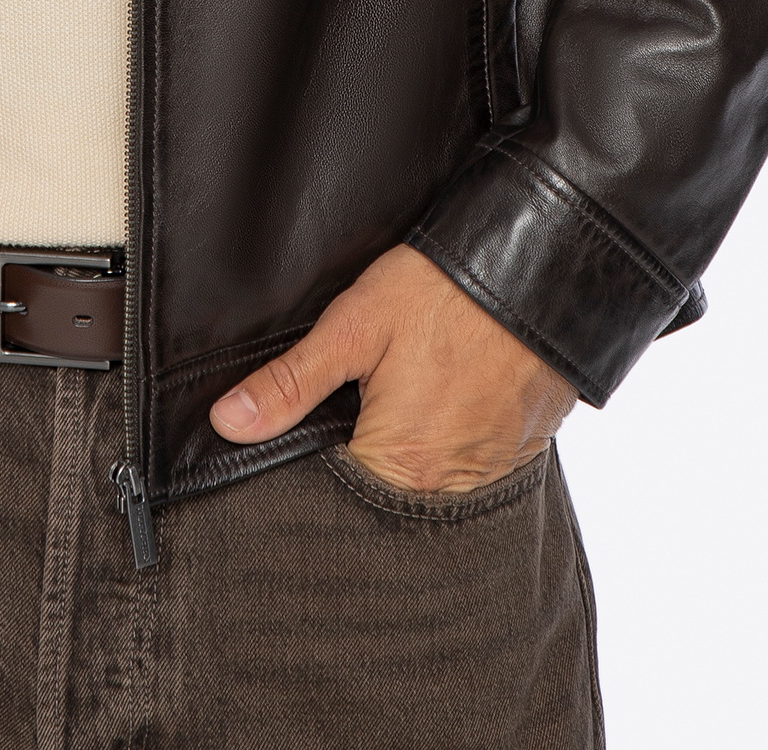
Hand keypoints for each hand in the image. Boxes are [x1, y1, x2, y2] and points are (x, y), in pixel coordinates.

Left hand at [209, 242, 574, 493]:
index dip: (311, 468)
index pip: (335, 498)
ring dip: (407, 457)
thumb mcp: (355, 325)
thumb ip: (291, 383)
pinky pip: (468, 471)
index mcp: (401, 464)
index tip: (305, 436)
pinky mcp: (517, 454)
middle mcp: (448, 488)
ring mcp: (488, 474)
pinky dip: (447, 446)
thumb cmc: (445, 293)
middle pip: (382, 498)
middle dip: (361, 463)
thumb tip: (227, 423)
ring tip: (399, 402)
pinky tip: (438, 405)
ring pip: (425, 487)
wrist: (540, 267)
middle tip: (355, 408)